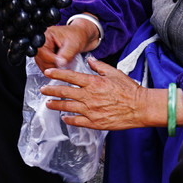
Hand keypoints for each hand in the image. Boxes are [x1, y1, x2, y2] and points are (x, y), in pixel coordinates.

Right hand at [34, 21, 99, 71]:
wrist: (81, 37)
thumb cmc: (77, 36)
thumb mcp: (73, 45)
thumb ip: (66, 55)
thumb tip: (59, 64)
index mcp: (46, 35)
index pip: (41, 51)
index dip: (51, 59)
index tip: (61, 61)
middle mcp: (41, 43)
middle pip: (41, 60)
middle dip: (53, 64)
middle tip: (65, 62)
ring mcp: (42, 51)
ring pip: (43, 65)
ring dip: (54, 67)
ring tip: (64, 62)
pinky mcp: (45, 57)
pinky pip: (46, 67)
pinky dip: (54, 68)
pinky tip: (61, 63)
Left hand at [40, 57, 165, 130]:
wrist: (140, 107)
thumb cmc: (129, 90)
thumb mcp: (114, 73)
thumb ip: (99, 66)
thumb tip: (89, 60)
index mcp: (93, 82)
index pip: (70, 76)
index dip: (56, 74)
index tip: (47, 73)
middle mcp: (89, 96)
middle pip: (64, 92)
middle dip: (51, 90)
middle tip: (43, 90)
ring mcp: (91, 110)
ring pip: (67, 107)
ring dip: (56, 105)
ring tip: (48, 104)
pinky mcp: (95, 122)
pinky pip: (77, 121)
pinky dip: (68, 119)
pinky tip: (64, 118)